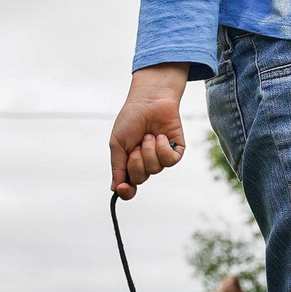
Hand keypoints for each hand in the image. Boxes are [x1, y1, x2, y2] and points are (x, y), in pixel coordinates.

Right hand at [110, 64, 190, 197]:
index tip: (123, 187)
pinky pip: (170, 161)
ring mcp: (161, 157)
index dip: (127, 191)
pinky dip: (162, 149)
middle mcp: (146, 162)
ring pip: (155, 169)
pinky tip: (160, 136)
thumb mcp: (117, 144)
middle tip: (135, 144)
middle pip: (141, 178)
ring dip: (148, 150)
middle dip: (135, 161)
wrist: (149, 100)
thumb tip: (115, 190)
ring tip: (148, 135)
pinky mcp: (176, 151)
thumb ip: (117, 167)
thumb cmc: (131, 119)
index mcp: (130, 162)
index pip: (130, 186)